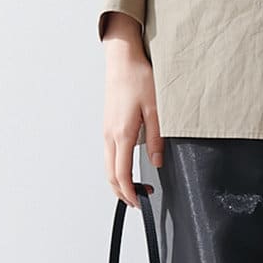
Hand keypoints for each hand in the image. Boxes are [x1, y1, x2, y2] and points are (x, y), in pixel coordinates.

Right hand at [102, 15, 163, 206]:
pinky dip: (115, 168)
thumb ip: (156, 138)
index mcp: (122, 134)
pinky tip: (127, 168)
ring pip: (107, 165)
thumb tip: (156, 162)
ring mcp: (106, 131)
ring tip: (134, 189)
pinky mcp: (107, 125)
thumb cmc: (138, 79)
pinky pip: (108, 154)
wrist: (122, 60)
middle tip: (139, 201)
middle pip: (110, 175)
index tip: (141, 202)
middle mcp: (110, 135)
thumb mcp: (157, 109)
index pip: (121, 174)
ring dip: (118, 182)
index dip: (130, 192)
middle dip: (122, 193)